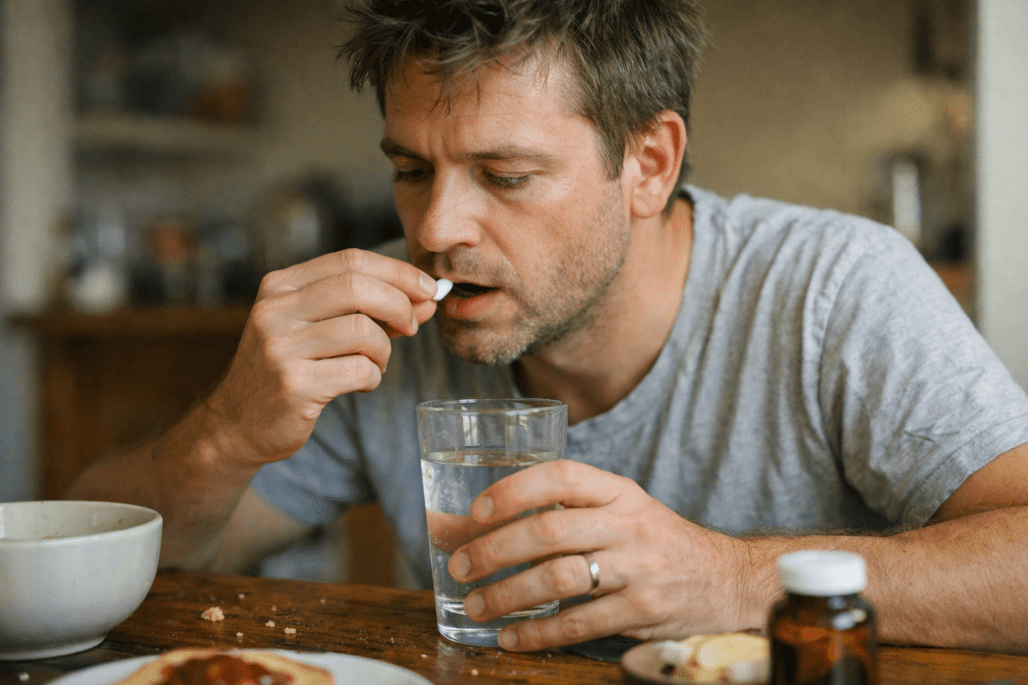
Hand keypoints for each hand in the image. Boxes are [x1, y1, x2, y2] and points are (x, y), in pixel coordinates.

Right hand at [205, 248, 438, 467]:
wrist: (237, 424)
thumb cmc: (287, 370)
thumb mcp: (317, 328)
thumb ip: (368, 310)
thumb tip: (425, 299)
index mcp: (280, 286)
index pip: (350, 261)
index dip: (398, 272)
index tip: (427, 288)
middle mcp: (275, 311)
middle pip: (357, 287)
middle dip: (400, 305)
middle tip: (412, 325)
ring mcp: (281, 348)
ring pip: (363, 330)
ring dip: (385, 349)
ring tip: (377, 362)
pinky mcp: (294, 385)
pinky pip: (359, 370)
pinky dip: (373, 376)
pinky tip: (363, 382)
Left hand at [446, 460, 751, 650]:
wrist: (725, 578)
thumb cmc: (651, 541)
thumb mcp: (613, 513)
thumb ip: (549, 513)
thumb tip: (451, 524)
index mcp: (618, 492)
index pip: (562, 477)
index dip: (515, 489)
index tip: (476, 510)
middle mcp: (628, 525)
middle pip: (551, 530)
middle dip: (497, 548)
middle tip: (460, 565)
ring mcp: (638, 569)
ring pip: (561, 578)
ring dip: (509, 595)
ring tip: (476, 605)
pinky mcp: (643, 610)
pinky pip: (581, 624)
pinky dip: (540, 634)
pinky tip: (511, 637)